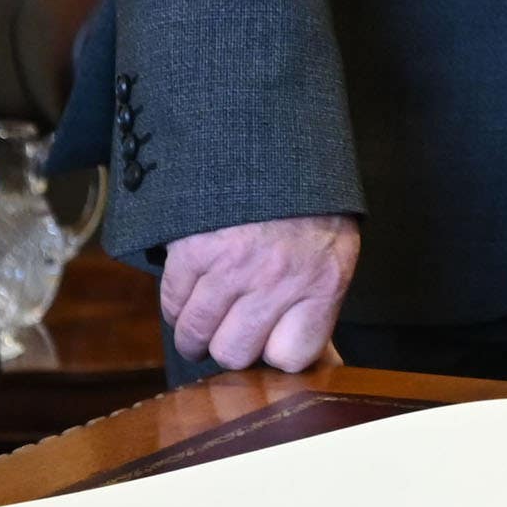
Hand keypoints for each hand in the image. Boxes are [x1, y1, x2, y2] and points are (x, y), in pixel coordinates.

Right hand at [160, 213, 360, 372]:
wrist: (274, 142)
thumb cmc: (309, 207)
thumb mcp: (334, 253)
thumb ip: (320, 307)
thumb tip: (325, 365)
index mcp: (322, 281)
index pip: (292, 358)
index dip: (276, 354)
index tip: (271, 340)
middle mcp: (278, 278)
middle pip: (235, 355)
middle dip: (230, 348)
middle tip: (231, 331)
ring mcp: (232, 264)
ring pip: (197, 336)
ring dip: (196, 336)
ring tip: (204, 324)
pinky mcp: (193, 249)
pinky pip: (172, 302)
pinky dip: (177, 305)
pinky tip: (192, 293)